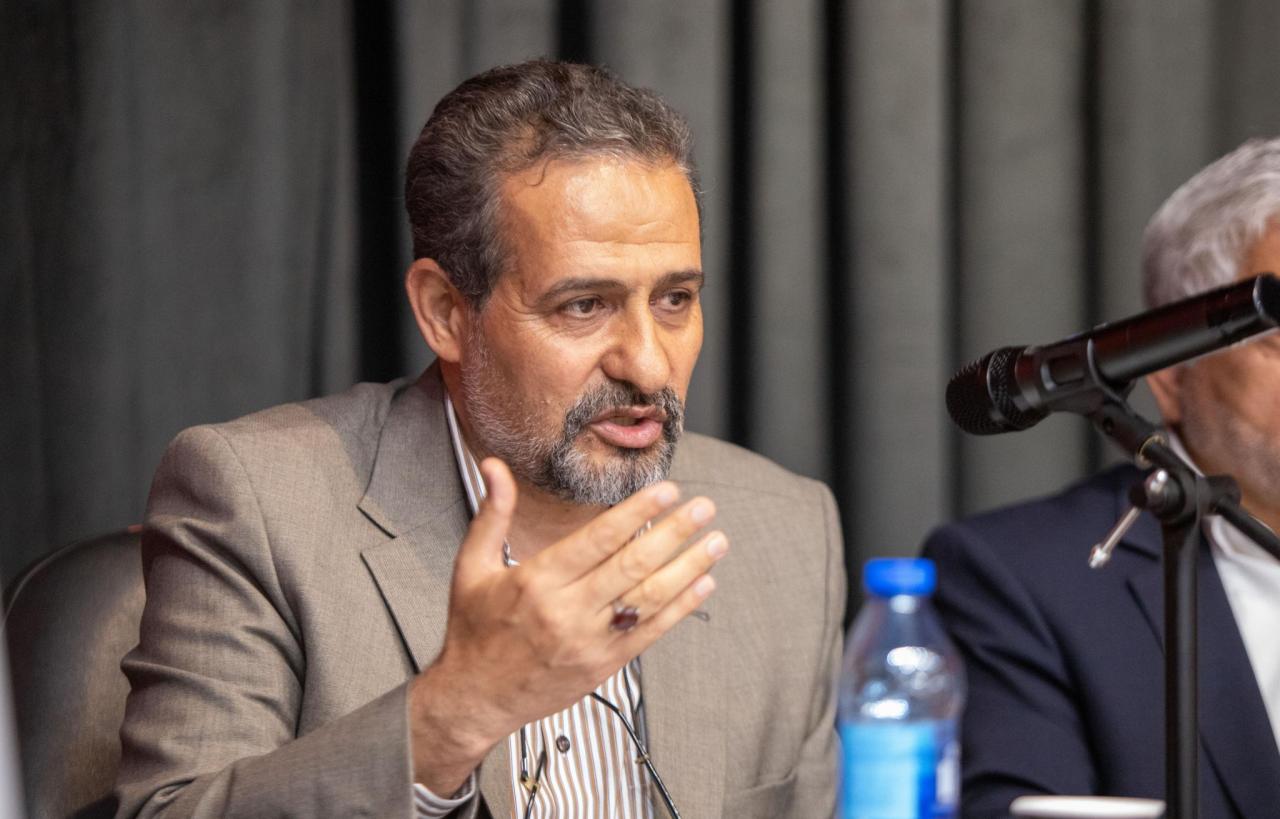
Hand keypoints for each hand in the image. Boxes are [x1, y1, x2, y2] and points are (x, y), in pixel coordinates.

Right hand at [408, 458, 727, 792]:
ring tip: (716, 542)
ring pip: (649, 599)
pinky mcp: (604, 665)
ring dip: (688, 568)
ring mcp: (589, 641)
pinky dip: (681, 608)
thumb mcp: (472, 567)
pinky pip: (650, 633)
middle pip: (632, 565)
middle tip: (704, 507)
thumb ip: (492, 514)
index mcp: (537, 581)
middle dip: (674, 533)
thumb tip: (494, 466)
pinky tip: (703, 583)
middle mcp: (567, 611)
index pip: (598, 539)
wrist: (475, 698)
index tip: (667, 491)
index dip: (637, 512)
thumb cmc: (475, 629)